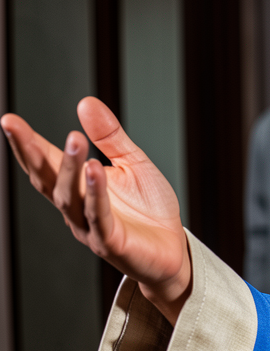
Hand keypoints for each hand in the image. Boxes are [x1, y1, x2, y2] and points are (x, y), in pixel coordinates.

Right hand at [1, 97, 190, 323]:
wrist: (173, 249)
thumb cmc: (149, 209)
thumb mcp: (133, 163)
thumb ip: (110, 136)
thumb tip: (85, 101)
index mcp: (77, 187)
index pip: (45, 162)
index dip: (26, 143)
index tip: (8, 119)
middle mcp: (76, 208)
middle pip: (45, 178)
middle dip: (29, 152)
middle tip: (13, 125)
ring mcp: (89, 227)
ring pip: (70, 197)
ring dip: (70, 167)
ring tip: (74, 138)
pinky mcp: (110, 242)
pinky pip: (99, 215)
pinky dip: (96, 193)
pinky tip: (95, 170)